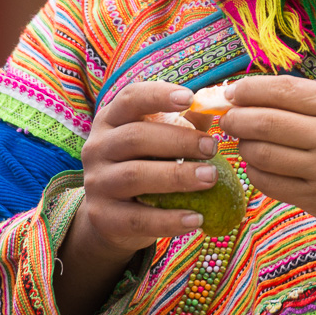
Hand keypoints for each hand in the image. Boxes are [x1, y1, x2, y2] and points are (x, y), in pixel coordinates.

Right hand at [57, 82, 218, 314]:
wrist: (113, 215)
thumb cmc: (146, 163)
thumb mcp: (158, 140)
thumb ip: (185, 123)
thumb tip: (218, 107)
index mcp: (111, 120)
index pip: (130, 99)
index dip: (159, 95)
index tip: (189, 98)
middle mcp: (97, 148)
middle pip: (135, 137)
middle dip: (178, 141)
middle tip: (213, 147)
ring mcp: (97, 183)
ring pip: (135, 176)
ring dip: (177, 176)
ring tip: (211, 177)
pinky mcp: (103, 217)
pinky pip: (138, 218)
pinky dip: (170, 219)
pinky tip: (197, 218)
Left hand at [221, 77, 315, 297]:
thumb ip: (303, 100)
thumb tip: (247, 93)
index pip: (282, 90)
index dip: (248, 89)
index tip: (232, 92)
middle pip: (263, 122)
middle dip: (235, 118)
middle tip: (228, 118)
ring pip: (259, 154)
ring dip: (243, 145)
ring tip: (245, 141)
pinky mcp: (314, 199)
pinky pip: (267, 182)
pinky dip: (253, 170)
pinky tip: (258, 164)